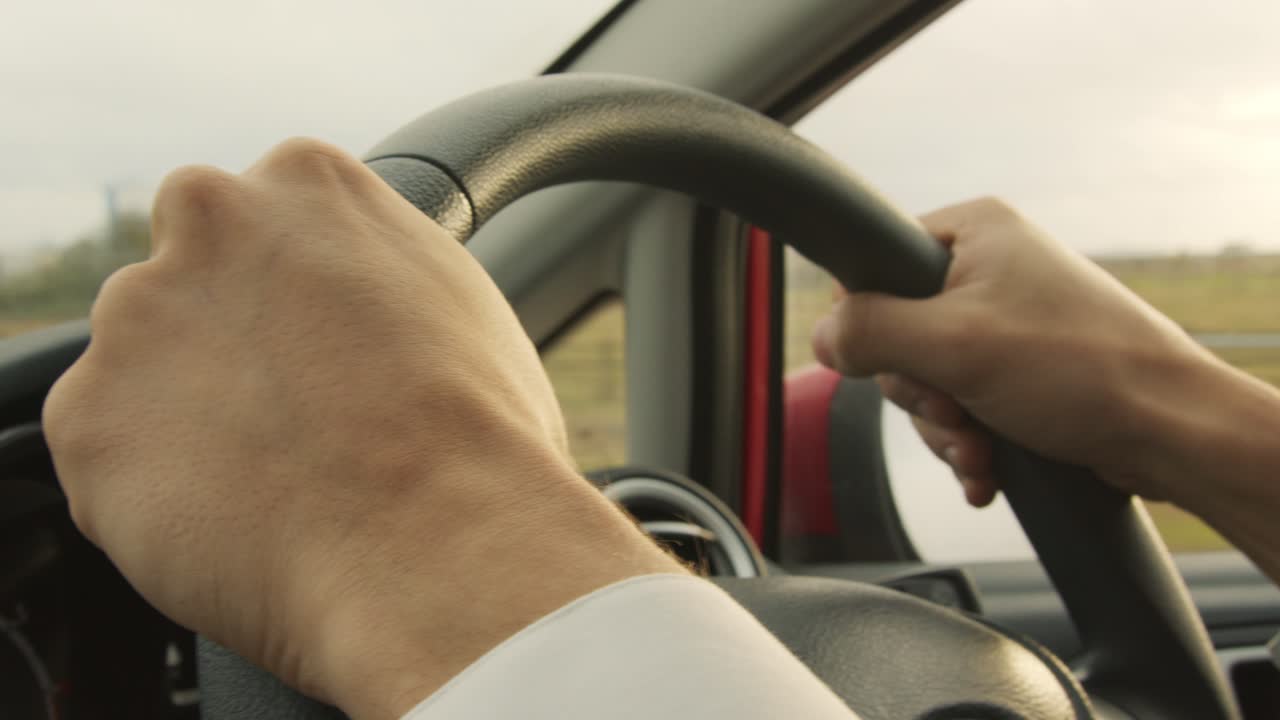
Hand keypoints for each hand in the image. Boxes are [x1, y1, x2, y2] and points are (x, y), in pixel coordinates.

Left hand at [43, 139, 681, 719]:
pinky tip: (236, 519)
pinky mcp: (86, 418)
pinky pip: (105, 456)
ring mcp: (137, 316)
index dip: (287, 297)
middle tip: (286, 415)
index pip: (262, 220)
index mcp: (309, 182)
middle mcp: (210, 221)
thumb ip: (377, 274)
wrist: (441, 542)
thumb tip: (359, 303)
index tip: (311, 350)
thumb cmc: (478, 435)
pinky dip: (153, 492)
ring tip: (272, 482)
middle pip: (187, 278)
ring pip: (139, 369)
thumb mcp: (456, 304)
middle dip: (220, 339)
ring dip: (184, 416)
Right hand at [811, 197, 1216, 503]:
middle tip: (957, 413)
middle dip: (921, 395)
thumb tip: (819, 337)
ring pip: (928, 381)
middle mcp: (988, 267)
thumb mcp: (952, 344)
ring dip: (945, 429)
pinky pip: (962, 404)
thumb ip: (869, 332)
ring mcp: (1005, 321)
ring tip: (981, 452)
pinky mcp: (1020, 370)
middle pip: (898, 335)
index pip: (874, 269)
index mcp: (973, 231)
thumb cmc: (1079, 369)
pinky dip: (968, 442)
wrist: (1169, 430)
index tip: (910, 365)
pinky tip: (987, 469)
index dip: (874, 327)